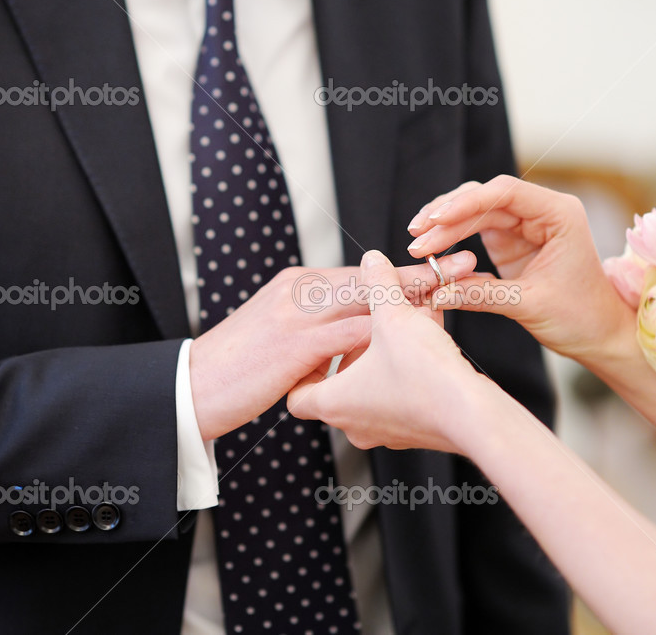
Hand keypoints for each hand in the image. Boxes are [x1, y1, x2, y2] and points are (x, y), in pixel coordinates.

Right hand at [189, 252, 476, 440]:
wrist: (190, 390)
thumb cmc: (237, 370)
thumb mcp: (279, 338)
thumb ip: (316, 328)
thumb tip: (355, 335)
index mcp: (296, 284)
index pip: (360, 275)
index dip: (402, 274)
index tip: (442, 269)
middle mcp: (298, 289)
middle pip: (372, 277)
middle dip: (420, 272)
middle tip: (465, 264)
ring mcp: (296, 313)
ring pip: (368, 297)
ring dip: (415, 295)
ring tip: (456, 290)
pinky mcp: (295, 343)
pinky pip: (352, 332)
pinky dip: (389, 330)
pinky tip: (419, 332)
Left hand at [287, 250, 497, 453]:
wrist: (474, 417)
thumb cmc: (426, 375)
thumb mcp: (395, 317)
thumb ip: (378, 284)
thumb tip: (371, 260)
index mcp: (334, 403)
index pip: (296, 395)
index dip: (305, 368)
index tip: (323, 347)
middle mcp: (354, 424)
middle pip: (336, 389)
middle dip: (353, 354)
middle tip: (370, 329)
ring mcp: (384, 433)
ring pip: (370, 391)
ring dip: (381, 360)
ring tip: (404, 331)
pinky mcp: (412, 433)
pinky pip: (397, 399)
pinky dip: (404, 372)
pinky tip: (425, 346)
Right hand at [404, 175, 631, 361]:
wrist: (600, 335)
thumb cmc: (581, 317)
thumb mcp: (530, 305)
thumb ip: (483, 295)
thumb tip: (436, 294)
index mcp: (558, 214)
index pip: (505, 193)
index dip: (465, 203)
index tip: (434, 220)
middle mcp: (541, 213)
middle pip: (484, 199)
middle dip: (447, 217)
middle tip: (417, 240)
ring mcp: (523, 226)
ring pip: (475, 213)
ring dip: (445, 226)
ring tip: (417, 245)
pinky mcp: (510, 243)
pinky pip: (474, 231)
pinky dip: (452, 239)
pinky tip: (430, 250)